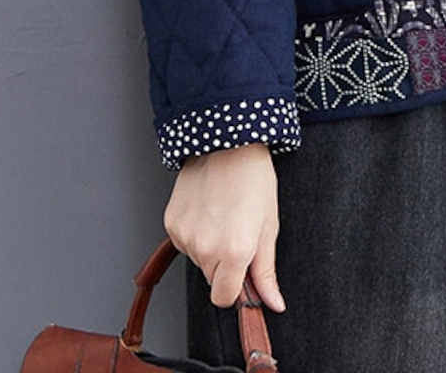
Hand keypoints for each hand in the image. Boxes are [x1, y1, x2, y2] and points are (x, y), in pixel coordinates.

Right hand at [163, 142, 285, 311]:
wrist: (228, 143)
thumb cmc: (253, 178)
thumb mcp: (269, 225)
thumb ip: (266, 271)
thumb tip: (274, 303)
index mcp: (235, 252)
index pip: (225, 299)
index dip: (236, 287)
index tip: (243, 271)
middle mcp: (206, 248)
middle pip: (212, 279)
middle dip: (225, 265)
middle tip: (238, 231)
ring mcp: (184, 236)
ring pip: (198, 260)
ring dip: (209, 247)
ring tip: (224, 214)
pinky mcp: (171, 223)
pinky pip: (184, 242)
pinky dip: (195, 232)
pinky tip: (208, 208)